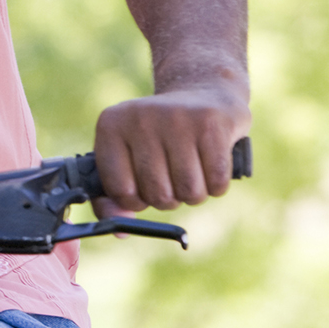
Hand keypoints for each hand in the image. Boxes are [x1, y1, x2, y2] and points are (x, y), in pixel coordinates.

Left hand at [92, 80, 250, 211]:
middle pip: (158, 195)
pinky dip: (217, 185)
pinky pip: (217, 182)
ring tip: (192, 171)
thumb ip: (113, 197)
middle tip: (172, 178)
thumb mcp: (128, 156)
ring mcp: (176, 119)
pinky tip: (212, 165)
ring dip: (194, 193)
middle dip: (169, 199)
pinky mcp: (211, 123)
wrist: (203, 94)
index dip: (135, 201)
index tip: (143, 188)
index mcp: (111, 126)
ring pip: (189, 192)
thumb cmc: (159, 137)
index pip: (119, 191)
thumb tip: (120, 233)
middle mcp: (140, 119)